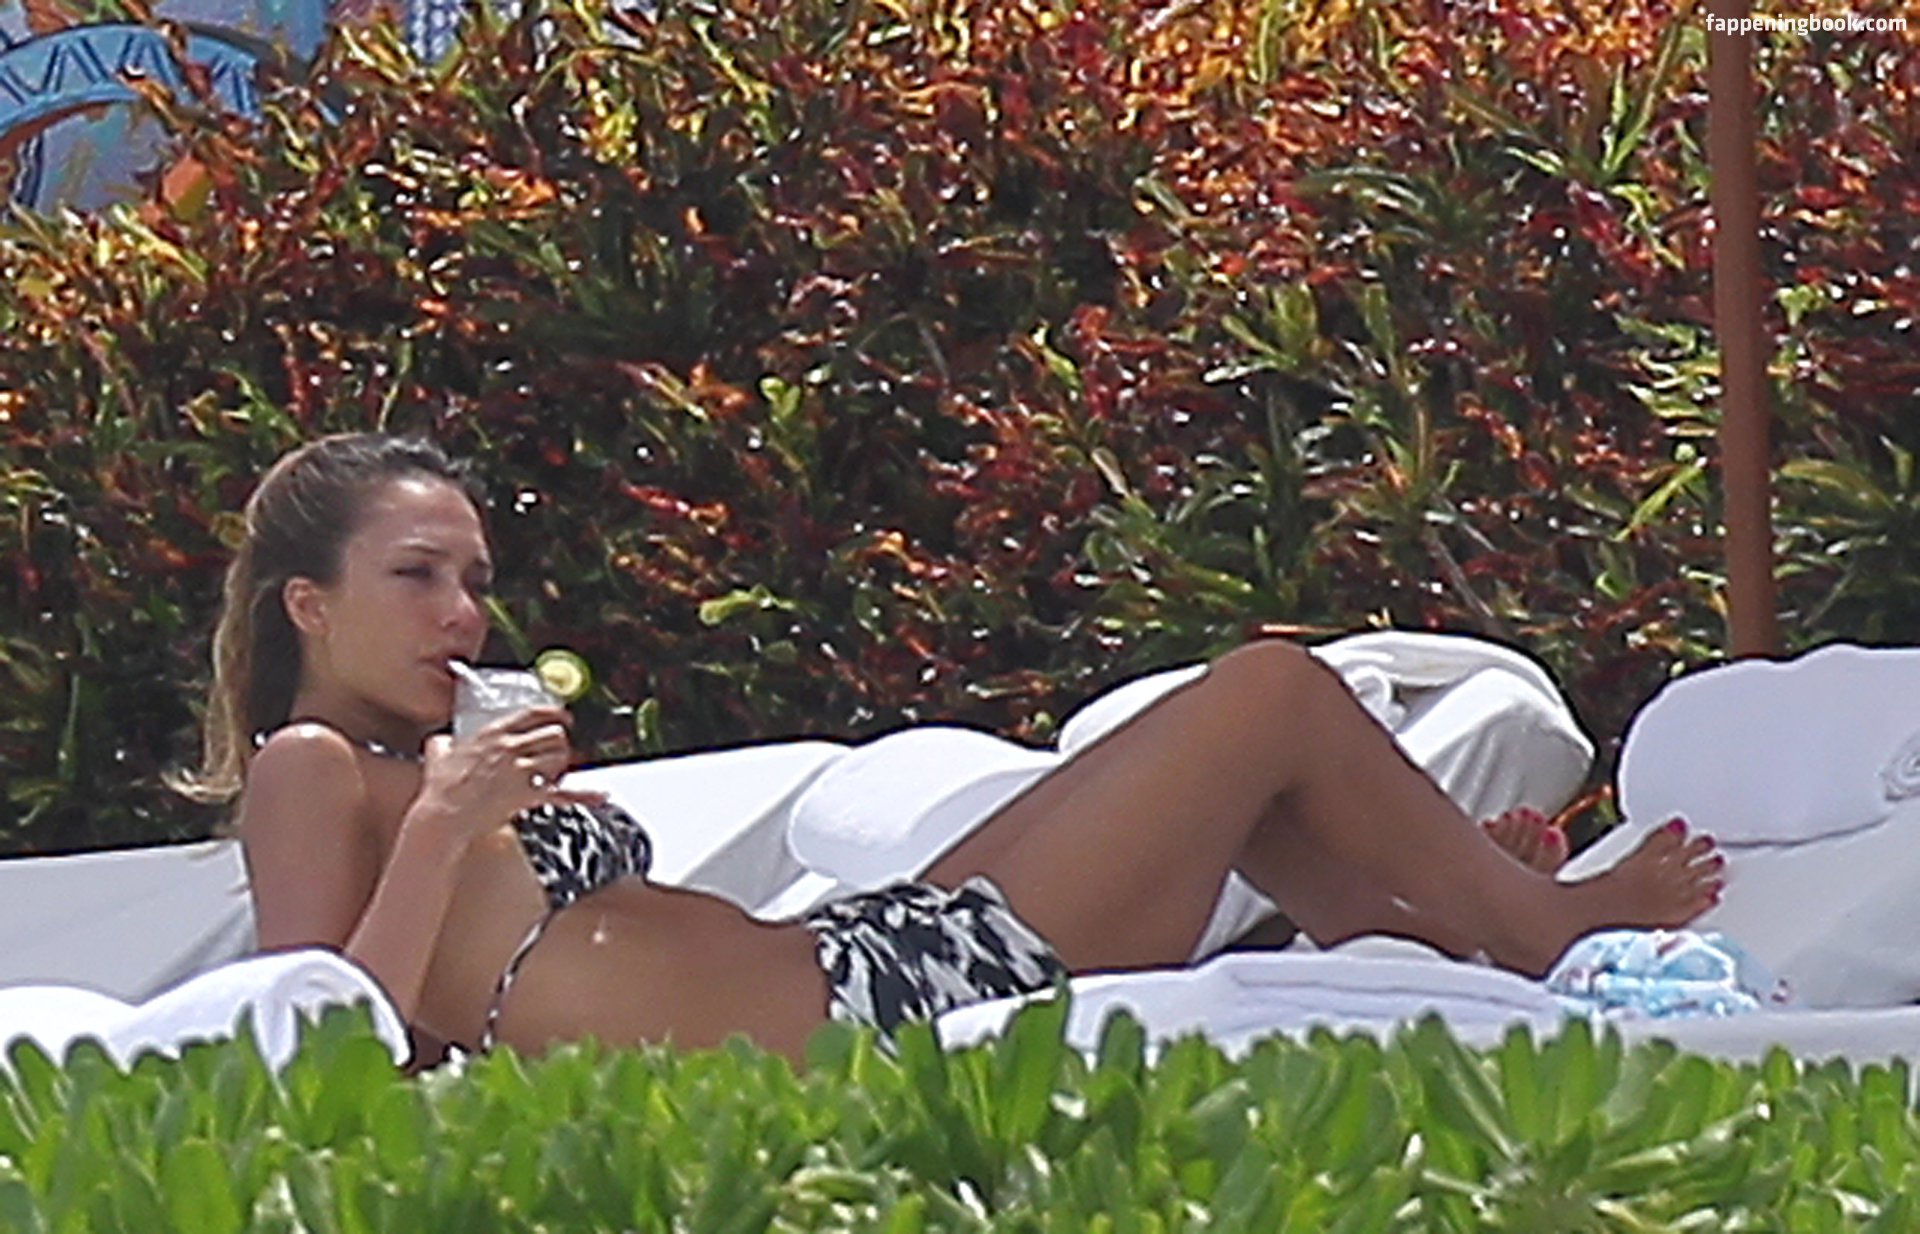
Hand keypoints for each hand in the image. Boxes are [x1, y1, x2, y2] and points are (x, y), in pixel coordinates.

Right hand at [412, 706, 608, 844]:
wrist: (444, 817)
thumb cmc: (440, 789)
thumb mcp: (438, 755)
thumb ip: (442, 744)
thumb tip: (440, 741)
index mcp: (493, 734)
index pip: (533, 713)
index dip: (553, 712)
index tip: (561, 715)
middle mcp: (511, 748)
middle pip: (553, 734)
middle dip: (560, 741)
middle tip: (559, 747)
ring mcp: (521, 771)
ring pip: (561, 757)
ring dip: (563, 763)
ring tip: (557, 769)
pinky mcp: (528, 796)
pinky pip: (563, 793)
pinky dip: (584, 795)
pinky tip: (599, 796)